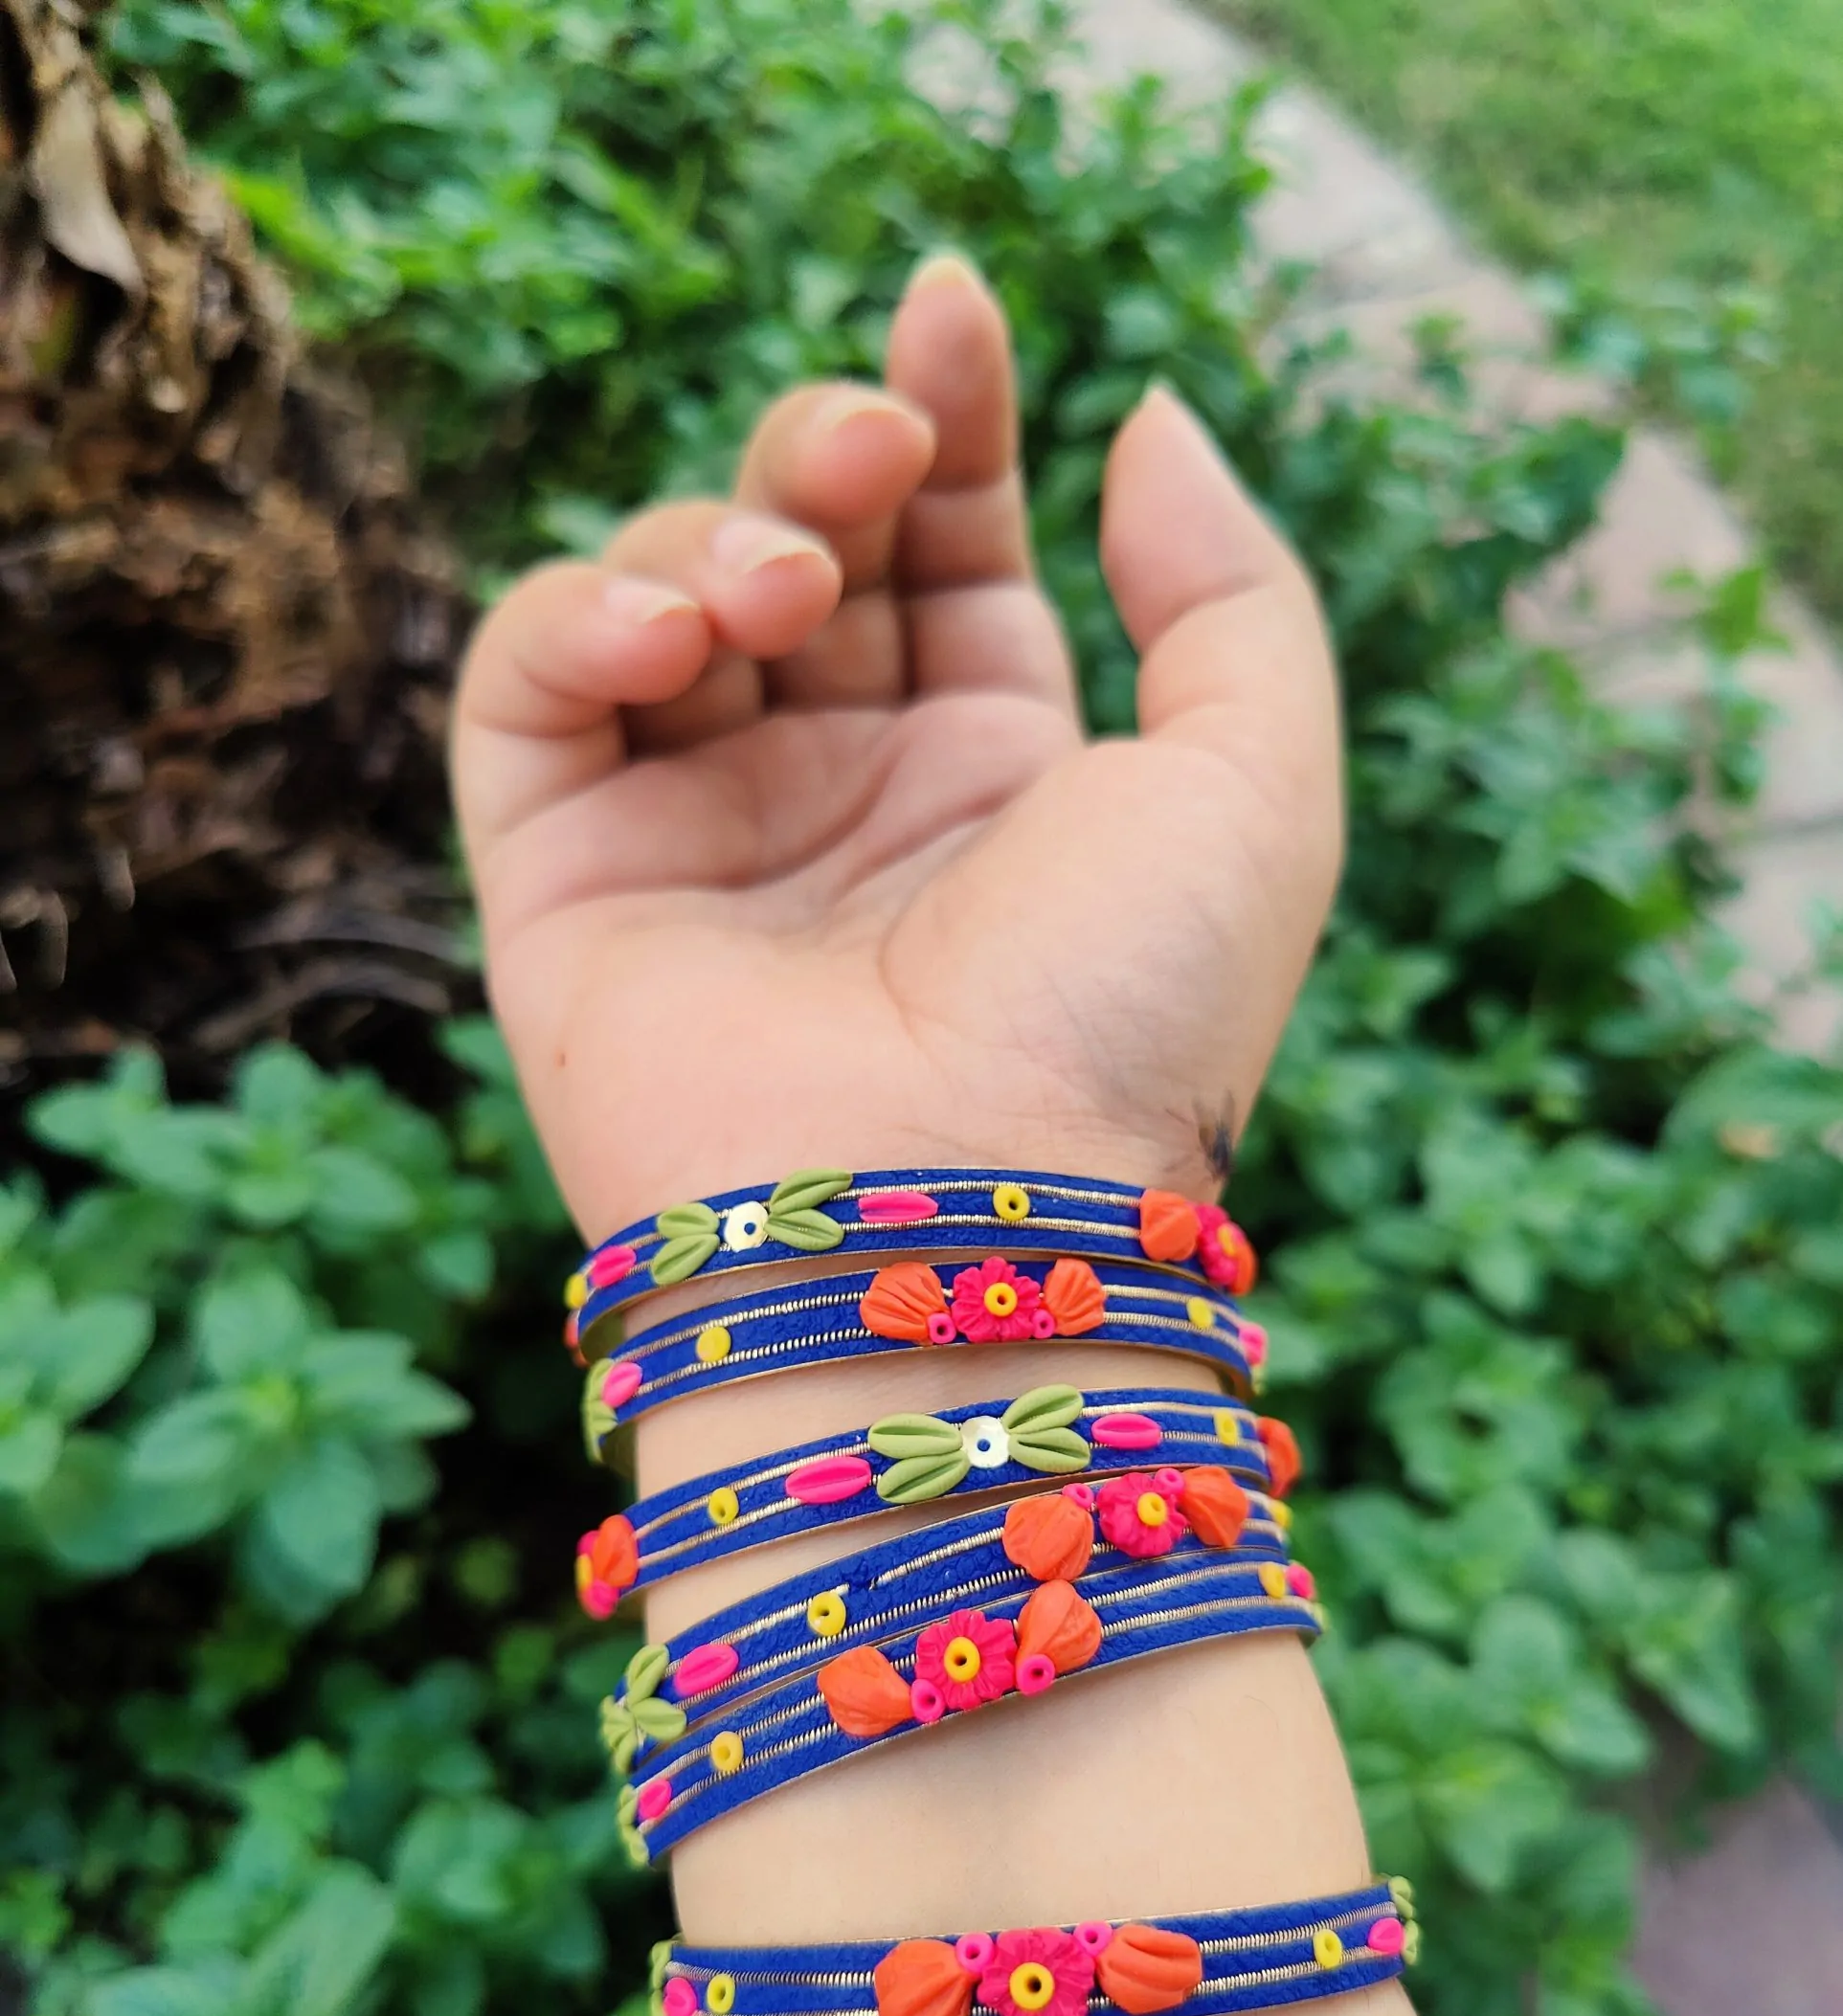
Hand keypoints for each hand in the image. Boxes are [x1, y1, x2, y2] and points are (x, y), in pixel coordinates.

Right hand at [452, 253, 1340, 1237]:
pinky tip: (670, 634)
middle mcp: (846, 802)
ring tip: (780, 593)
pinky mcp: (566, 883)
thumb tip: (1143, 422)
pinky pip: (530, 692)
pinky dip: (578, 616)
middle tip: (865, 455)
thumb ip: (1226, 590)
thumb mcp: (1256, 788)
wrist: (951, 1230)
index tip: (953, 308)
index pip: (953, 552)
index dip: (949, 419)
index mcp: (1003, 779)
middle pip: (805, 548)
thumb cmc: (1123, 1024)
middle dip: (828, 454)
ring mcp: (700, 838)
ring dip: (717, 535)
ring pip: (663, 594)